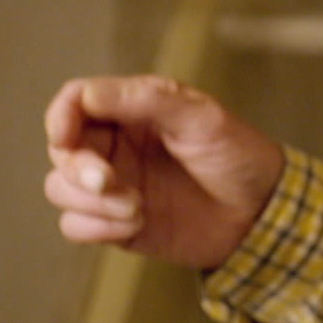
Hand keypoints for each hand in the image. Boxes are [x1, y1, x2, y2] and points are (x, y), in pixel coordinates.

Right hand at [43, 75, 285, 270]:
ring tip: (136, 207)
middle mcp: (119, 145)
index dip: (60, 116)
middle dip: (78, 167)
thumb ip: (149, 99)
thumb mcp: (203, 118)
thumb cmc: (239, 156)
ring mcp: (115, 185)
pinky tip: (135, 224)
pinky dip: (96, 227)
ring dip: (90, 201)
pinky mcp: (115, 223)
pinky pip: (75, 226)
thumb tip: (88, 95)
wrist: (262, 214)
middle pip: (62, 149)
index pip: (76, 101)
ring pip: (61, 188)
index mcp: (135, 111)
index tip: (64, 136)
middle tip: (109, 181)